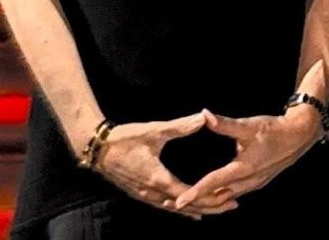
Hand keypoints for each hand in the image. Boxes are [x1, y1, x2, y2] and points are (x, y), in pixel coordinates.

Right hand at [95, 113, 238, 217]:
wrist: (97, 148)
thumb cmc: (125, 138)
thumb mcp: (154, 130)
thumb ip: (179, 126)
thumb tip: (203, 118)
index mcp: (157, 178)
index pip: (187, 193)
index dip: (208, 196)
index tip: (228, 196)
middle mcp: (151, 192)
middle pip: (184, 206)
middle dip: (209, 207)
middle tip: (232, 206)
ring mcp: (144, 194)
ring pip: (174, 208)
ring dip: (196, 209)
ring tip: (217, 209)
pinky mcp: (139, 192)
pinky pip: (164, 205)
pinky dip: (180, 209)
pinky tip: (189, 210)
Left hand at [173, 107, 320, 210]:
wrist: (299, 135)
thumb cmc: (274, 129)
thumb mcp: (249, 125)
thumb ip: (225, 124)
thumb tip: (204, 116)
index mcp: (244, 167)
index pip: (214, 182)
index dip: (195, 192)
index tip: (178, 201)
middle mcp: (248, 181)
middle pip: (217, 197)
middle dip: (195, 201)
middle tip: (171, 204)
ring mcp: (253, 184)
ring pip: (226, 198)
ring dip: (207, 201)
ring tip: (186, 202)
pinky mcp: (256, 183)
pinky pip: (234, 194)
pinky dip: (219, 197)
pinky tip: (210, 196)